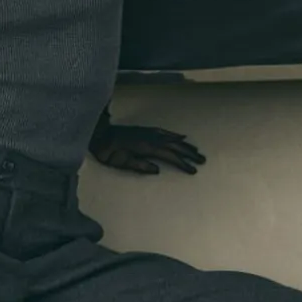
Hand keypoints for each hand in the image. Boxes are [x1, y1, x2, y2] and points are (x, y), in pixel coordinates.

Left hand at [89, 114, 205, 174]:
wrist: (98, 134)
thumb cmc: (107, 152)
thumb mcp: (120, 163)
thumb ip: (139, 166)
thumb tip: (157, 170)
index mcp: (146, 148)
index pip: (169, 156)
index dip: (182, 163)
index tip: (193, 170)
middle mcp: (151, 138)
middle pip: (175, 146)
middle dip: (189, 154)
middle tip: (203, 161)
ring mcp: (149, 133)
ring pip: (171, 139)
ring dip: (185, 145)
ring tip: (197, 151)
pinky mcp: (145, 131)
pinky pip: (164, 132)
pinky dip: (175, 135)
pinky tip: (181, 137)